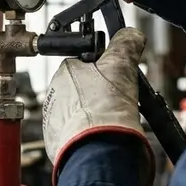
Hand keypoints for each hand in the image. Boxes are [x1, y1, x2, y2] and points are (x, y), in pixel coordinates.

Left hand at [42, 27, 154, 185]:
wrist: (98, 151)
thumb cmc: (105, 109)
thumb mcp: (122, 65)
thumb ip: (126, 44)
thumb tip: (131, 34)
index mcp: (65, 72)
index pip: (84, 63)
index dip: (105, 69)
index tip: (118, 78)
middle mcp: (54, 95)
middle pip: (82, 88)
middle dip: (100, 94)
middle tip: (117, 101)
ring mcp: (54, 120)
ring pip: (79, 112)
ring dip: (95, 115)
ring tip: (112, 121)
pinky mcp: (57, 143)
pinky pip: (75, 134)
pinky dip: (88, 134)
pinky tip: (102, 135)